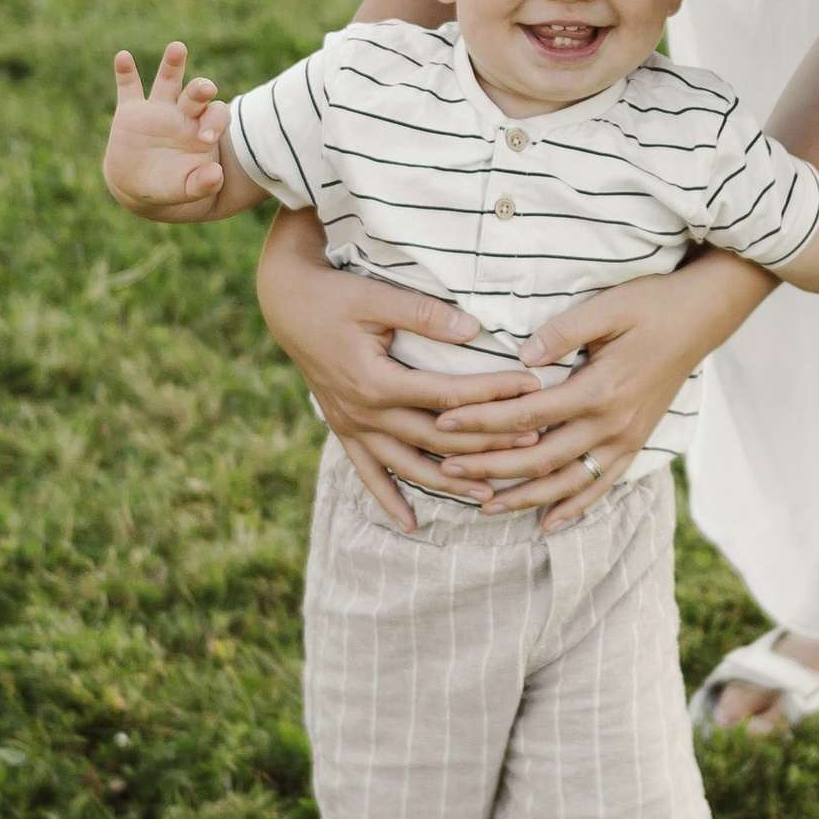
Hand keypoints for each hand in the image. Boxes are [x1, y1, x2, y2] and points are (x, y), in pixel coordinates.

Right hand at [103, 45, 229, 216]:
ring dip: (173, 64)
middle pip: (196, 93)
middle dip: (201, 88)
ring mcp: (156, 110)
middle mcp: (182, 114)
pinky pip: (128, 87)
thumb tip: (218, 176)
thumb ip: (203, 184)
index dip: (215, 121)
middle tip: (206, 88)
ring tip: (178, 48)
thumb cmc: (169, 186)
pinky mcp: (130, 111)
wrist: (138, 186)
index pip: (217, 114)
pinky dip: (125, 72)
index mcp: (201, 129)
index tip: (206, 138)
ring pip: (168, 80)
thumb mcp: (187, 189)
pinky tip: (123, 57)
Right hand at [255, 204, 529, 537]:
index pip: (447, 396)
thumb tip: (474, 329)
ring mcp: (352, 426)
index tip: (530, 388)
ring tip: (489, 495)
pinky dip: (389, 499)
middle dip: (486, 443)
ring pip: (408, 464)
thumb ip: (424, 315)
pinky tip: (411, 524)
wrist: (286, 304)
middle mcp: (364, 412)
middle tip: (532, 444)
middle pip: (436, 438)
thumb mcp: (376, 296)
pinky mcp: (344, 429)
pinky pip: (368, 473)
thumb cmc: (335, 295)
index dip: (490, 393)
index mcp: (375, 381)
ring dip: (448, 482)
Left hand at [442, 250, 775, 529]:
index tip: (444, 422)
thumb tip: (522, 357)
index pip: (527, 415)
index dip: (482, 421)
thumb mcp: (608, 306)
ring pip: (568, 482)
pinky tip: (549, 523)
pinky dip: (575, 507)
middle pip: (540, 459)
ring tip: (485, 508)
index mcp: (599, 390)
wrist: (702, 317)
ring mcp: (626, 439)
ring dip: (525, 498)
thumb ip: (564, 331)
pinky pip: (602, 486)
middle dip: (490, 467)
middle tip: (446, 471)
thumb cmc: (651, 304)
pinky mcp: (635, 443)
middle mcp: (612, 424)